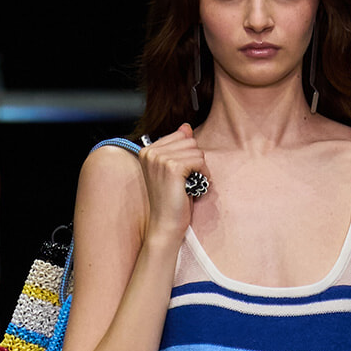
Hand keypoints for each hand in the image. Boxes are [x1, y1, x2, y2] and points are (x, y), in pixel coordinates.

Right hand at [139, 123, 208, 246]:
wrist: (165, 224)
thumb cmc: (170, 201)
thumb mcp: (174, 169)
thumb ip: (178, 146)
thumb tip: (186, 127)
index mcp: (147, 150)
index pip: (180, 135)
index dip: (187, 155)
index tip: (180, 174)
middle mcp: (151, 152)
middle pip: (189, 141)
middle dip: (194, 160)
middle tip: (185, 181)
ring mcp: (160, 159)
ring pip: (196, 150)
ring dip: (199, 168)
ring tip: (189, 184)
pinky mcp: (172, 167)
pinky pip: (199, 160)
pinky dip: (202, 174)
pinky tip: (193, 186)